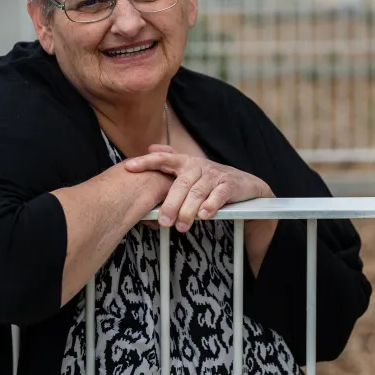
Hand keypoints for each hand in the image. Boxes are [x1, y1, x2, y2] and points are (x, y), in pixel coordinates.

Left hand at [124, 145, 273, 231]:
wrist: (244, 184)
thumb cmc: (210, 178)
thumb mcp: (191, 167)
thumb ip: (171, 159)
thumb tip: (150, 147)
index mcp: (186, 161)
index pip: (163, 159)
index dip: (146, 162)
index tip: (129, 167)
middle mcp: (198, 166)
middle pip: (181, 183)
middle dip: (171, 203)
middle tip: (164, 221)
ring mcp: (215, 175)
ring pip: (198, 192)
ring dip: (188, 210)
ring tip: (181, 226)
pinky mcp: (229, 185)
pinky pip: (219, 195)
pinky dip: (211, 206)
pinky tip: (204, 216)